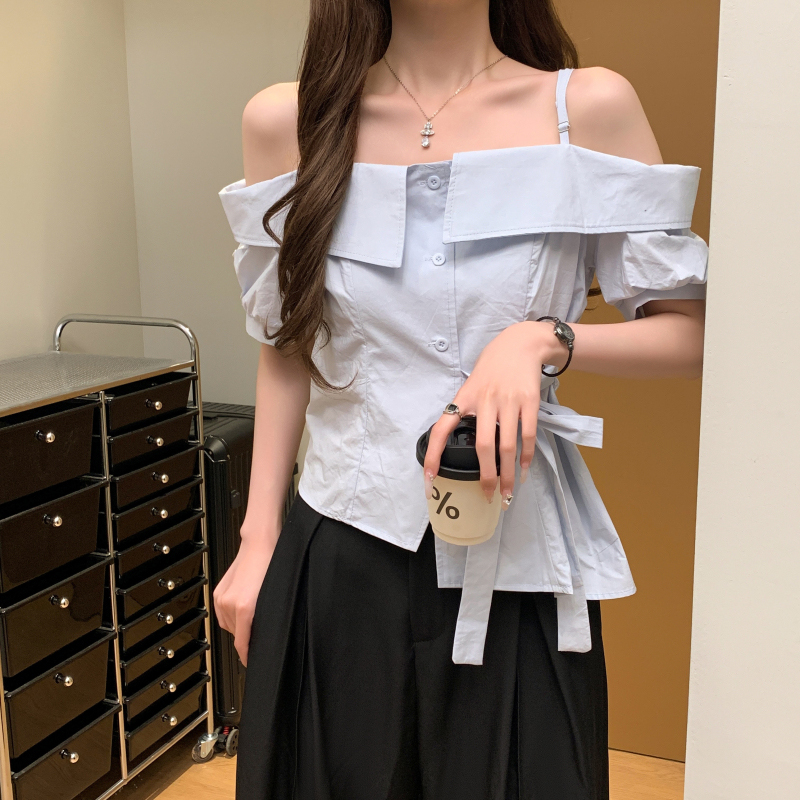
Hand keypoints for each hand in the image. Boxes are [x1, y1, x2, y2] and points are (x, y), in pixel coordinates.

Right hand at [212, 534, 276, 666]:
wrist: (259, 545)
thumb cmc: (272, 566)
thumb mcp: (274, 596)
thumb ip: (266, 618)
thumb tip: (263, 634)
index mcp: (244, 607)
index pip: (242, 643)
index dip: (247, 655)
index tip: (251, 662)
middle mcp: (229, 604)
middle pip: (236, 635)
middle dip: (247, 637)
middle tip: (259, 634)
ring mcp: (221, 598)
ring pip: (228, 625)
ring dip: (239, 627)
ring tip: (253, 617)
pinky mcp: (218, 593)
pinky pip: (222, 615)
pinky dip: (231, 617)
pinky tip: (242, 610)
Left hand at [422, 320, 566, 505]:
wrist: (520, 344)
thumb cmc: (491, 368)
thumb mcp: (471, 385)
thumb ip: (465, 411)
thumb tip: (458, 444)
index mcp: (464, 398)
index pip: (442, 429)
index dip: (434, 455)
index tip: (429, 480)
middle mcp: (484, 400)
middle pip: (483, 446)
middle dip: (485, 476)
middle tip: (486, 497)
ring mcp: (507, 401)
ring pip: (507, 445)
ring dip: (507, 474)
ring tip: (507, 493)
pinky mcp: (528, 401)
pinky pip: (527, 435)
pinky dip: (526, 457)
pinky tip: (523, 471)